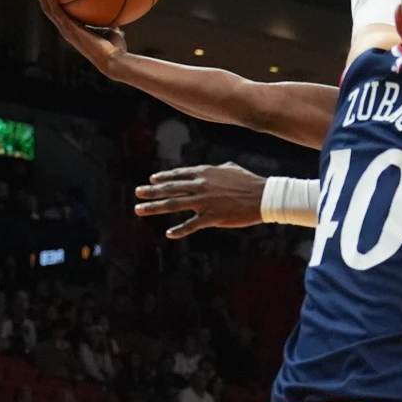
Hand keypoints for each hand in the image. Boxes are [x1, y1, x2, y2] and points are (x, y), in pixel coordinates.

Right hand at [32, 0, 126, 75]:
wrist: (113, 60)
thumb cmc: (115, 48)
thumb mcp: (113, 28)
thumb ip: (111, 19)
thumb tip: (119, 7)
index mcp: (73, 27)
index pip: (59, 10)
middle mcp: (66, 28)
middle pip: (48, 6)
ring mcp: (66, 29)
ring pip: (47, 7)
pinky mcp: (69, 30)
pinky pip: (57, 12)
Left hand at [133, 163, 266, 238]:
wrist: (263, 196)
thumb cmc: (250, 181)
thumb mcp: (231, 169)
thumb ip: (217, 169)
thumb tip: (212, 168)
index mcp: (205, 173)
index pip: (179, 174)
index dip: (164, 177)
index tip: (152, 179)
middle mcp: (201, 186)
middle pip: (171, 189)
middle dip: (151, 191)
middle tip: (137, 192)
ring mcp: (205, 202)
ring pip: (174, 205)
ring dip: (154, 207)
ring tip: (139, 210)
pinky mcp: (212, 216)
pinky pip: (192, 224)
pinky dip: (180, 230)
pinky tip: (169, 234)